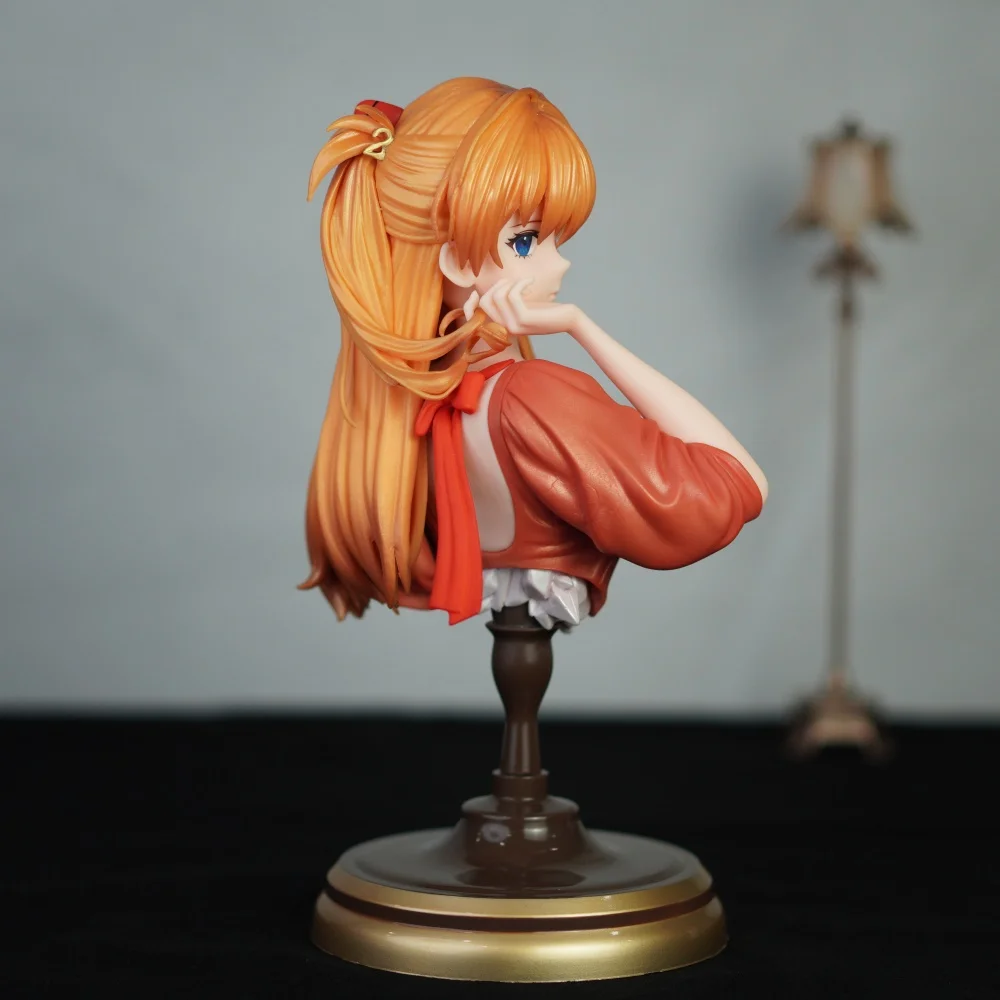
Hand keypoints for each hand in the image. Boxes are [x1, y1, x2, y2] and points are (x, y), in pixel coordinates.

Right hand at [465, 279, 580, 336]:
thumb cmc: (546, 310)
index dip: (469, 304)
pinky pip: (512, 295)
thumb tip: (491, 287)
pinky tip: (531, 281)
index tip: (475, 291)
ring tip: (524, 282)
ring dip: (509, 283)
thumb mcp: (522, 305)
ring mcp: (513, 326)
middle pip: (485, 302)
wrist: (567, 319)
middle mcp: (505, 329)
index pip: (474, 318)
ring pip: (497, 297)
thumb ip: (505, 300)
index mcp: (502, 326)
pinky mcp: (523, 320)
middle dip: (496, 285)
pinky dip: (520, 283)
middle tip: (512, 282)